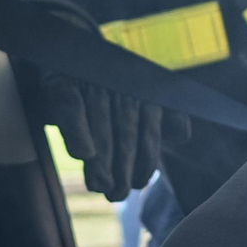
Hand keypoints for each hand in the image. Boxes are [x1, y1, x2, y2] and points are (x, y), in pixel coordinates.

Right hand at [42, 74, 191, 201]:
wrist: (69, 52)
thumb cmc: (107, 86)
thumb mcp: (137, 97)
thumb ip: (163, 116)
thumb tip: (182, 136)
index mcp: (144, 94)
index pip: (148, 133)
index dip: (144, 162)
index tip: (138, 184)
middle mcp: (121, 88)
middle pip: (124, 134)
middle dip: (122, 168)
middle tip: (117, 194)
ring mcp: (93, 84)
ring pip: (100, 125)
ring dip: (101, 159)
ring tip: (100, 185)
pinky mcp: (64, 83)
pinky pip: (71, 107)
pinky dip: (77, 130)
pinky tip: (82, 154)